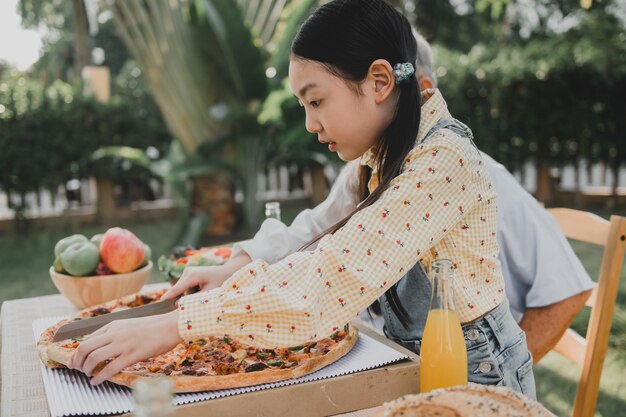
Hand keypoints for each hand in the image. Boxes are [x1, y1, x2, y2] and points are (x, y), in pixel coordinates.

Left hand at [67, 310, 181, 384]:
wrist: (170, 326)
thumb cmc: (153, 327)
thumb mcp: (128, 325)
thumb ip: (115, 333)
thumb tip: (102, 346)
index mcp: (113, 325)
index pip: (87, 339)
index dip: (77, 353)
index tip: (75, 361)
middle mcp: (115, 333)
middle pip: (85, 348)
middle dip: (77, 361)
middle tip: (77, 369)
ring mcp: (123, 344)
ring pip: (94, 358)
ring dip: (87, 369)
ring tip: (88, 375)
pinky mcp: (133, 354)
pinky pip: (110, 368)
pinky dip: (100, 377)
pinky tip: (97, 381)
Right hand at [160, 254, 252, 300]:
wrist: (228, 272)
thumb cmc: (221, 282)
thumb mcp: (209, 292)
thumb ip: (194, 299)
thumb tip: (179, 304)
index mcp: (192, 276)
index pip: (177, 289)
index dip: (168, 297)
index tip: (159, 304)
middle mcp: (187, 271)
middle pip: (178, 290)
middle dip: (183, 298)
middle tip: (192, 303)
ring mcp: (187, 271)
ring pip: (181, 289)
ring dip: (188, 294)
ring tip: (203, 293)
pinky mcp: (189, 273)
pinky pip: (185, 286)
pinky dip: (190, 291)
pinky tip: (201, 289)